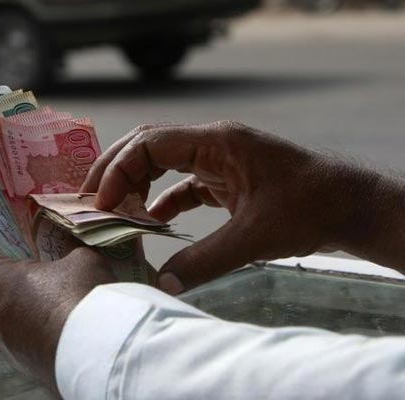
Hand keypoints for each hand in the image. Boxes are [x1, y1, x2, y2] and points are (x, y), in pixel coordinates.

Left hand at [0, 233, 115, 392]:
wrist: (99, 357)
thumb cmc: (81, 300)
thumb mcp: (81, 258)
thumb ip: (69, 246)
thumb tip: (72, 243)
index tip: (10, 224)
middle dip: (14, 264)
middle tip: (41, 252)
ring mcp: (1, 343)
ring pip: (5, 309)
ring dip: (25, 296)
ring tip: (56, 287)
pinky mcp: (19, 362)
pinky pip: (20, 333)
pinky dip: (35, 321)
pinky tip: (62, 316)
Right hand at [82, 121, 392, 292]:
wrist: (350, 206)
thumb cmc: (310, 209)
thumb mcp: (254, 238)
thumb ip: (204, 261)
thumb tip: (162, 285)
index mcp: (217, 142)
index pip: (151, 143)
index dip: (119, 170)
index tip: (102, 203)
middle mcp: (213, 143)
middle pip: (149, 144)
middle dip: (116, 169)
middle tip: (91, 199)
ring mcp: (219, 159)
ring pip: (163, 161)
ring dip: (136, 183)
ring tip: (113, 210)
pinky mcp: (227, 178)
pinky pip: (183, 183)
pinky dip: (163, 200)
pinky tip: (151, 222)